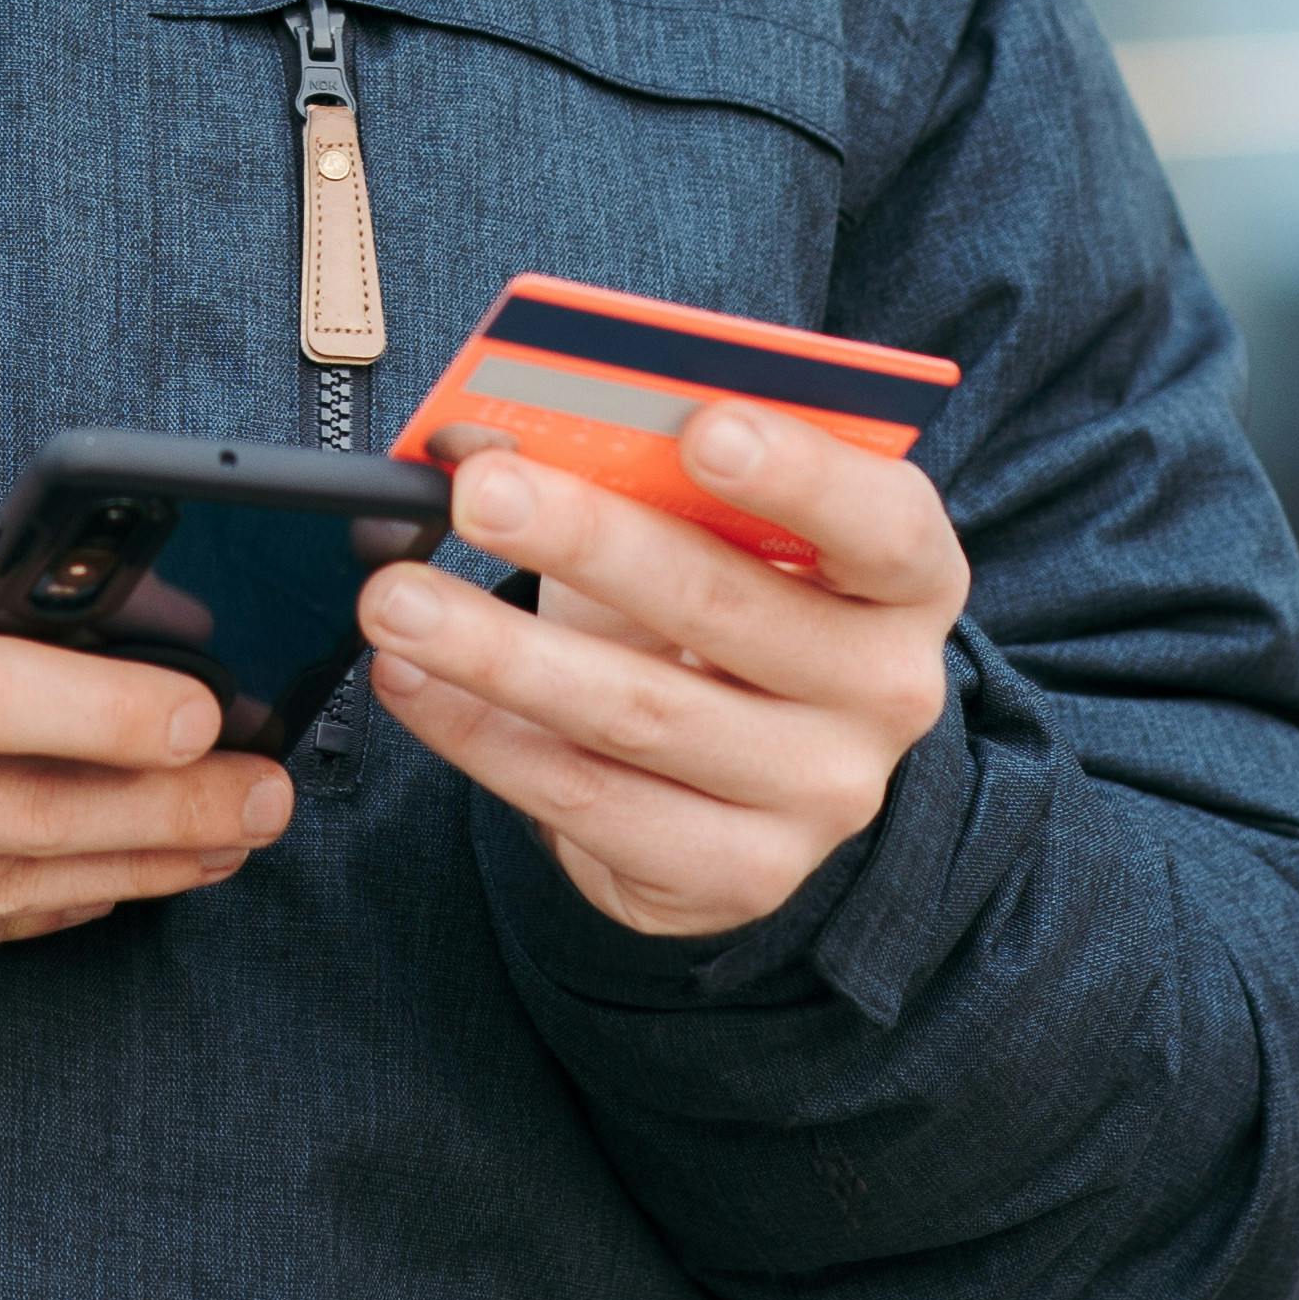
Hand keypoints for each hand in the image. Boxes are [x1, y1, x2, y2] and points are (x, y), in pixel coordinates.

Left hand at [355, 405, 966, 941]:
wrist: (748, 771)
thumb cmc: (721, 597)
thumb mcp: (712, 528)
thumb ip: (643, 472)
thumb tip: (484, 428)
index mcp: (906, 577)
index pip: (881, 521)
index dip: (797, 472)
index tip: (699, 425)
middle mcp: (887, 692)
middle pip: (725, 606)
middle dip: (587, 539)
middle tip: (477, 489)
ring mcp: (819, 796)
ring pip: (638, 714)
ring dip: (498, 651)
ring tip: (393, 597)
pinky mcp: (738, 874)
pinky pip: (590, 804)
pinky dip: (485, 739)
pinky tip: (411, 683)